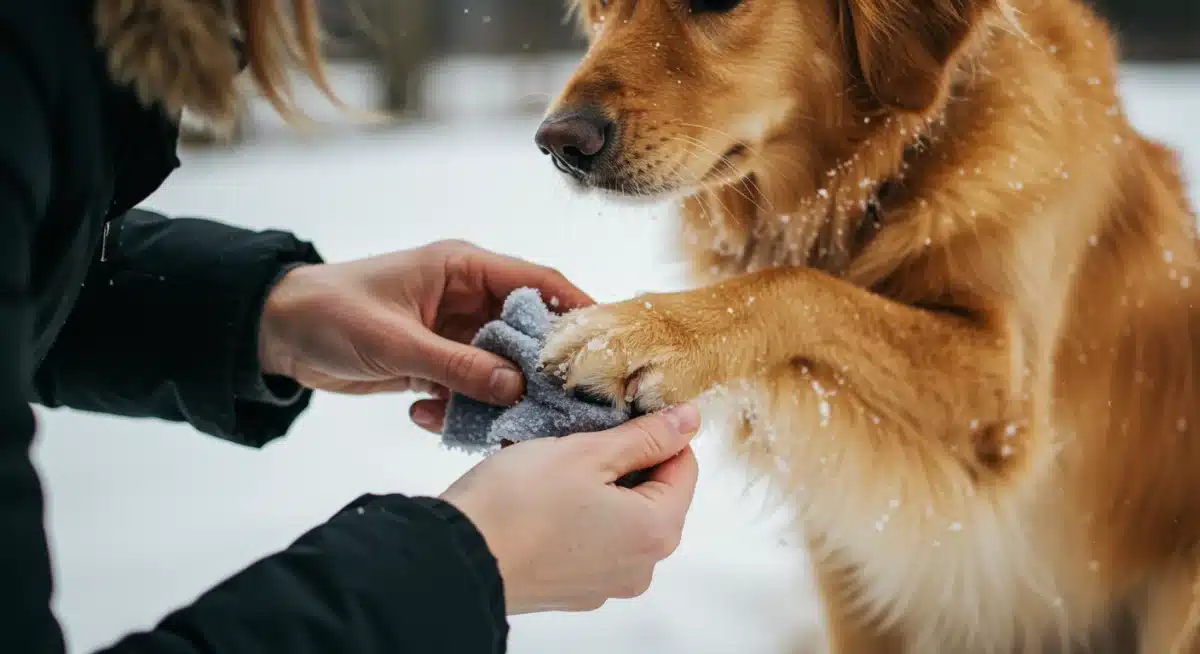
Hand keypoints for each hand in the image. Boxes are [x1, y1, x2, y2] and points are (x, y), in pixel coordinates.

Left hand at [257, 240, 592, 420]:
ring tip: (506, 422)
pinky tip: (436, 420)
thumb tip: (516, 387)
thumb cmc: (330, 314)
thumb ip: (456, 365)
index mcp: (462, 267)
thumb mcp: (395, 340)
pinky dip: (463, 404)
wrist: (275, 333)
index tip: (606, 340)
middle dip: (543, 363)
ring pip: (500, 362)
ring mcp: (452, 330)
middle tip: (569, 399)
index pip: (536, 279)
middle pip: (526, 327)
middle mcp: (466, 296)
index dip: (574, 306)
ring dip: (500, 392)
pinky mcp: (436, 360)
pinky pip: (468, 384)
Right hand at [439, 404, 701, 614]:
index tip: (621, 414)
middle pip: (654, 495)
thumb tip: (689, 421)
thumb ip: (645, 436)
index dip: (657, 432)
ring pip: (621, 518)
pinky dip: (577, 517)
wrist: (455, 560)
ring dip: (599, 488)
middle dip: (624, 461)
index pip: (684, 466)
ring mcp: (606, 584)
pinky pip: (591, 543)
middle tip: (581, 438)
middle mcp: (641, 566)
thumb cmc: (519, 501)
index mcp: (657, 530)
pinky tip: (542, 500)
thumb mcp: (587, 452)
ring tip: (555, 467)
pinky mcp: (573, 590)